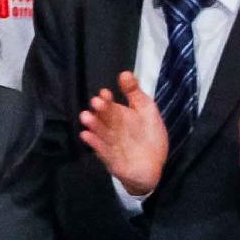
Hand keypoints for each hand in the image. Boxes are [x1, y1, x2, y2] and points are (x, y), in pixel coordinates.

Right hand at [79, 69, 169, 199]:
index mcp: (121, 116)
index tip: (104, 93)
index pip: (112, 106)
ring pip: (101, 132)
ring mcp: (110, 143)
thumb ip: (135, 93)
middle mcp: (113, 128)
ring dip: (93, 125)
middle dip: (100, 111)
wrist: (153, 166)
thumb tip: (124, 73)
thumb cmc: (150, 137)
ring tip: (86, 117)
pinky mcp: (110, 159)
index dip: (108, 100)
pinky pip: (102, 150)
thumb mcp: (147, 110)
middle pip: (105, 118)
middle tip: (95, 103)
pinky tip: (86, 135)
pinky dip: (94, 143)